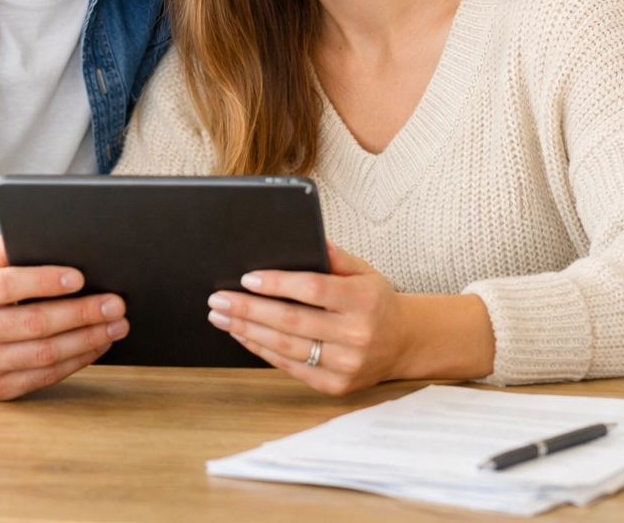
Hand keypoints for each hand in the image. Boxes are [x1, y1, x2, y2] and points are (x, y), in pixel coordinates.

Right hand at [0, 235, 127, 399]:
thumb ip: (6, 247)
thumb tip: (46, 240)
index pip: (7, 286)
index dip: (44, 281)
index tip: (80, 276)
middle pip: (34, 323)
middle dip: (81, 313)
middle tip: (115, 303)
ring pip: (44, 354)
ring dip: (87, 340)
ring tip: (116, 325)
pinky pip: (44, 377)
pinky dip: (77, 361)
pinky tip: (97, 345)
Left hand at [206, 245, 493, 395]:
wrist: (405, 343)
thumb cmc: (375, 300)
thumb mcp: (363, 270)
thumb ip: (335, 256)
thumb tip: (308, 238)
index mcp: (363, 300)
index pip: (313, 290)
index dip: (277, 284)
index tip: (247, 278)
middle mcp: (356, 335)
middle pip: (291, 321)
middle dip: (248, 309)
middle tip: (218, 299)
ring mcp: (346, 364)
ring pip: (286, 347)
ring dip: (247, 331)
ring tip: (221, 316)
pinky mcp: (335, 386)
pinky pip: (290, 367)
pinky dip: (262, 350)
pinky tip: (242, 335)